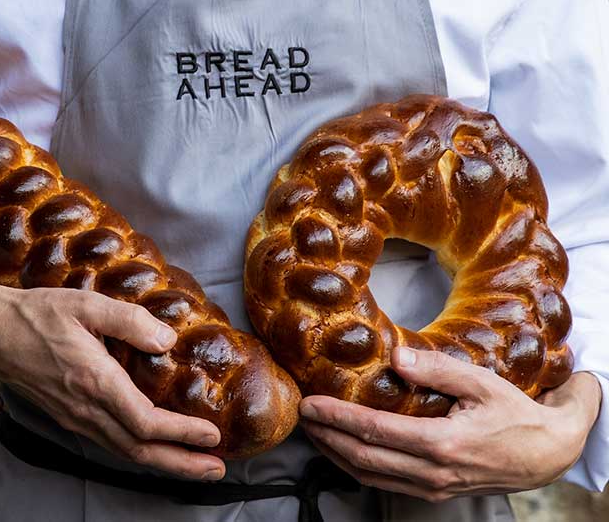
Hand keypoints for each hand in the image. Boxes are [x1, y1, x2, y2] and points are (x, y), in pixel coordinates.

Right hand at [0, 255, 226, 480]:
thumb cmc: (35, 313)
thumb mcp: (85, 304)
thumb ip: (130, 321)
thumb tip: (167, 339)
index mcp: (94, 382)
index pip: (147, 422)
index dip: (183, 434)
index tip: (212, 435)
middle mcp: (85, 409)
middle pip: (140, 450)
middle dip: (181, 463)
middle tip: (216, 467)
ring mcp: (73, 417)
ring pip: (124, 451)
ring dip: (162, 461)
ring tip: (193, 463)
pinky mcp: (66, 416)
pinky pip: (109, 442)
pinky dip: (138, 450)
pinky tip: (151, 445)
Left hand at [299, 346, 601, 501]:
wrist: (547, 454)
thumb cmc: (515, 414)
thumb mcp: (481, 382)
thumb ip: (436, 369)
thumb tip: (396, 359)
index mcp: (441, 443)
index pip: (373, 431)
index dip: (336, 417)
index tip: (311, 404)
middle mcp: (431, 471)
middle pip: (362, 457)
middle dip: (325, 436)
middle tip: (302, 416)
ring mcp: (431, 487)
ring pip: (368, 475)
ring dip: (335, 454)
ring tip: (314, 432)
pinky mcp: (433, 492)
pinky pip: (384, 483)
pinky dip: (357, 467)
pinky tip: (343, 449)